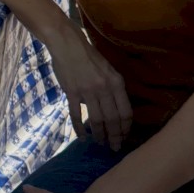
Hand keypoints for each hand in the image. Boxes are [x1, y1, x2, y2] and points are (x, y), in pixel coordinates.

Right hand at [47, 30, 132, 150]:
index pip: (126, 112)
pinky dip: (79, 128)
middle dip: (114, 136)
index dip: (126, 128)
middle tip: (113, 147)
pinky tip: (82, 137)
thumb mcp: (108, 69)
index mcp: (117, 83)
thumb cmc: (89, 56)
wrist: (67, 45)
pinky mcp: (72, 92)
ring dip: (99, 134)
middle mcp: (105, 89)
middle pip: (112, 119)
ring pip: (96, 119)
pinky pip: (76, 114)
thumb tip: (113, 107)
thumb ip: (112, 88)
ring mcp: (87, 91)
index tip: (124, 137)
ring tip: (99, 143)